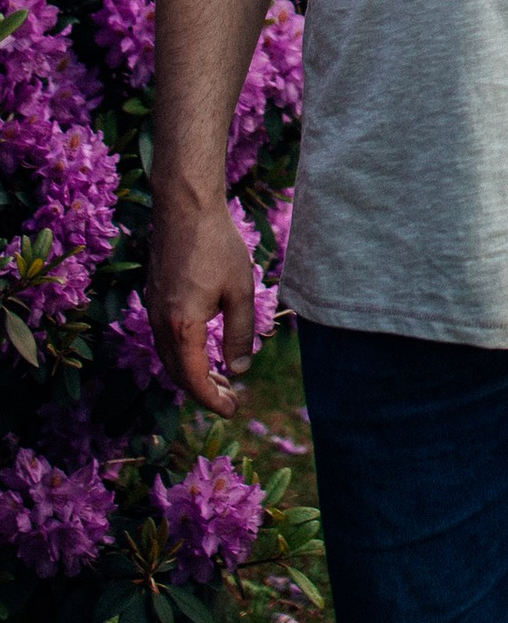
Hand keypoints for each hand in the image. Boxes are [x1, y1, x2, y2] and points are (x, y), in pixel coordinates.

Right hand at [148, 190, 257, 416]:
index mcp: (181, 326)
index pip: (192, 378)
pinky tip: (203, 348)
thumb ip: (240, 332)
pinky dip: (184, 353)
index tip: (230, 411)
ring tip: (220, 378)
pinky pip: (166, 338)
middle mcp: (160, 324)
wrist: (185, 211)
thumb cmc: (217, 247)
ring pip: (170, 356)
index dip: (210, 399)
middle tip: (230, 399)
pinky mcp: (155, 299)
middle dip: (203, 390)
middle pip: (177, 372)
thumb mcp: (240, 290)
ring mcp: (153, 311)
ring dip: (192, 372)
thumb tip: (239, 369)